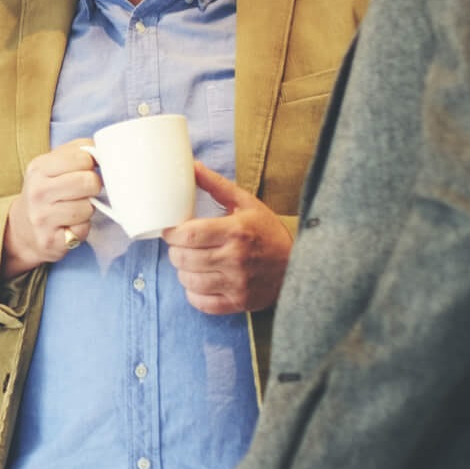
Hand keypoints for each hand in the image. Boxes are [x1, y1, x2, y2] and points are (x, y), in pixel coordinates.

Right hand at [0, 140, 101, 278]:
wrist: (23, 229)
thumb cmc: (46, 193)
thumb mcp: (51, 167)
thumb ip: (75, 152)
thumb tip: (104, 149)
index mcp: (39, 167)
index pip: (82, 157)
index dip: (91, 163)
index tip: (85, 170)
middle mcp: (38, 191)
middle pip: (88, 181)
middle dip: (93, 186)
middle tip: (84, 191)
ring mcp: (42, 217)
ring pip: (88, 207)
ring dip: (87, 209)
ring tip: (74, 209)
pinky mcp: (51, 240)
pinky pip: (83, 229)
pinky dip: (82, 227)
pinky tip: (70, 225)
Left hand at [160, 165, 291, 314]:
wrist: (298, 265)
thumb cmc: (267, 231)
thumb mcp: (246, 203)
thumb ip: (216, 185)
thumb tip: (192, 166)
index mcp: (236, 231)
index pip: (187, 235)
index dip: (171, 234)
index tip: (171, 231)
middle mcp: (236, 259)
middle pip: (183, 258)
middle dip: (175, 251)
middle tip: (181, 246)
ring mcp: (237, 284)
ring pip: (188, 280)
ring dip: (183, 270)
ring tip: (191, 262)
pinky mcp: (238, 302)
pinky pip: (200, 302)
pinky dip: (193, 292)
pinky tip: (201, 281)